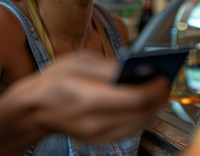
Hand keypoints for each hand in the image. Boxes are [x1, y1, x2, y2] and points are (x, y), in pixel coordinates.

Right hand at [3, 52, 169, 144]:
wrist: (34, 109)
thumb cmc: (55, 81)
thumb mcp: (79, 61)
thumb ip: (109, 66)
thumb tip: (138, 67)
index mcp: (88, 97)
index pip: (135, 98)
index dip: (155, 88)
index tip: (164, 76)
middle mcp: (95, 121)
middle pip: (142, 112)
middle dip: (158, 96)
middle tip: (165, 81)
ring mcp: (98, 134)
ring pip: (140, 122)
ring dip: (153, 106)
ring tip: (158, 90)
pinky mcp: (100, 140)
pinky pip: (130, 128)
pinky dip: (141, 114)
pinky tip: (143, 102)